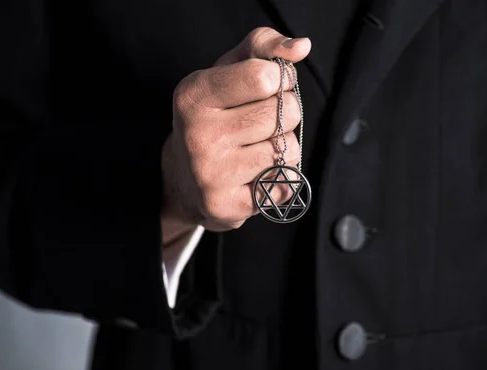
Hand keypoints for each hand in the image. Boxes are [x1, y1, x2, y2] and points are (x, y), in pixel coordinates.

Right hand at [161, 27, 311, 236]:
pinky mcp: (227, 205)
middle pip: (284, 113)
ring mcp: (211, 174)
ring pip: (289, 150)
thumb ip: (262, 47)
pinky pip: (286, 183)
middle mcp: (197, 135)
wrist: (185, 178)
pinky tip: (255, 175)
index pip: (265, 77)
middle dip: (286, 114)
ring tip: (256, 149)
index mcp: (193, 95)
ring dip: (285, 148)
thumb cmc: (216, 115)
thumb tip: (301, 47)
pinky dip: (281, 177)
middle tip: (260, 123)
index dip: (279, 79)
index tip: (267, 87)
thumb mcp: (228, 70)